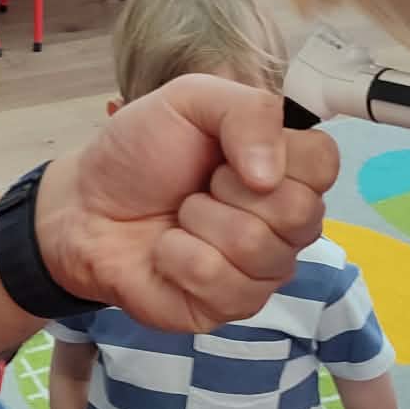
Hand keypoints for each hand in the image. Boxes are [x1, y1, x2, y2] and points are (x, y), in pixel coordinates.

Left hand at [37, 76, 336, 331]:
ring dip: (201, 223)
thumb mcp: (189, 100)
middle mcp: (285, 223)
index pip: (326, 163)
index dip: (280, 156)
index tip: (229, 153)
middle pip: (301, 213)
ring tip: (179, 217)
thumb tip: (270, 175)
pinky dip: (180, 259)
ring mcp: (260, 270)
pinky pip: (224, 286)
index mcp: (285, 168)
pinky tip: (166, 252)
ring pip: (261, 251)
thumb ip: (248, 111)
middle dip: (230, 191)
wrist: (83, 206)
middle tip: (198, 186)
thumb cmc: (140, 153)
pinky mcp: (228, 308)